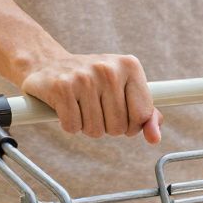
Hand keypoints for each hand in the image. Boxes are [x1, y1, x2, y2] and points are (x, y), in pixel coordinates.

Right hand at [18, 52, 162, 142]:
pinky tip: (67, 107)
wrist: (47, 64)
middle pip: (119, 127)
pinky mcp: (61, 88)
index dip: (131, 125)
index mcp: (130, 66)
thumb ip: (146, 115)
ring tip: (81, 107)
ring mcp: (84, 77)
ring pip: (95, 130)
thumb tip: (155, 138)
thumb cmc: (94, 82)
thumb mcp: (125, 91)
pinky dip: (70, 124)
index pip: (142, 116)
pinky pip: (73, 127)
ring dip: (87, 126)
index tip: (120, 115)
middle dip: (107, 127)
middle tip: (96, 108)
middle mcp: (109, 69)